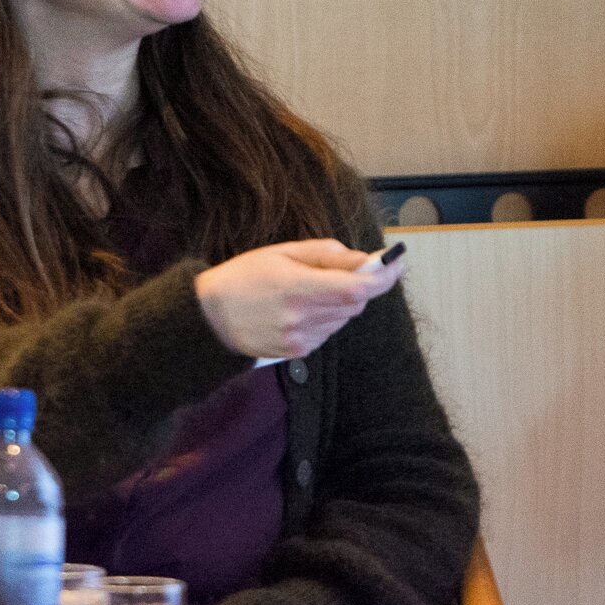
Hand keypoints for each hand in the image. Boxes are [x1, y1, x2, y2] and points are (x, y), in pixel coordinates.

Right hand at [194, 238, 402, 358]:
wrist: (208, 316)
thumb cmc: (246, 276)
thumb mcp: (285, 252)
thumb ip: (328, 255)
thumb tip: (365, 260)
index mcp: (297, 287)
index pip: (355, 288)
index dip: (382, 277)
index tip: (396, 263)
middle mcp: (300, 317)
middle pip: (354, 304)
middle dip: (358, 286)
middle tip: (345, 271)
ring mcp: (298, 339)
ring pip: (343, 319)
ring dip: (340, 303)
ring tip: (309, 291)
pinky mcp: (296, 352)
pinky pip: (328, 332)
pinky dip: (325, 318)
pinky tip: (299, 310)